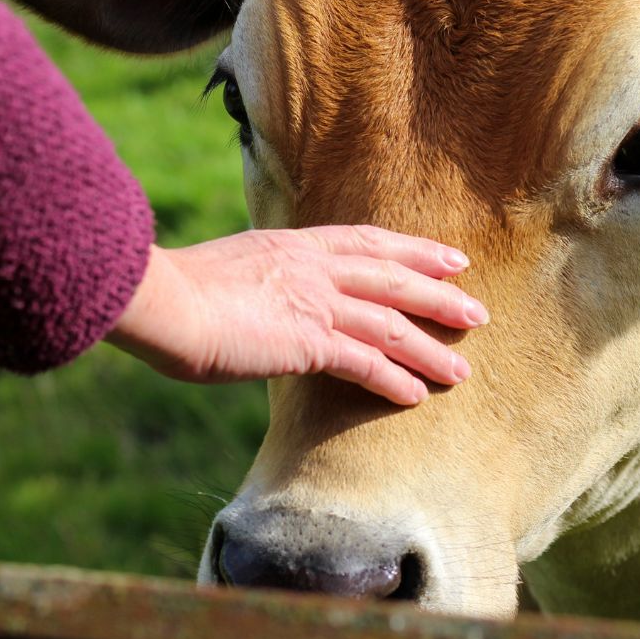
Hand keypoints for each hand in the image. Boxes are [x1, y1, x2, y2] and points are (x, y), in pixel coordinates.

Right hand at [105, 226, 488, 404]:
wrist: (162, 301)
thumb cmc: (180, 292)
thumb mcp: (231, 270)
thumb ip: (263, 280)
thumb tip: (273, 299)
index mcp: (296, 244)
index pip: (370, 242)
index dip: (415, 251)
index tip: (451, 260)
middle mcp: (314, 268)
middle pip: (394, 278)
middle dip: (440, 296)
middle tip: (477, 313)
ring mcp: (313, 301)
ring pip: (390, 324)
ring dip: (430, 348)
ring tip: (462, 370)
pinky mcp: (306, 340)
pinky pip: (364, 362)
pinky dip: (394, 379)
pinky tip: (417, 396)